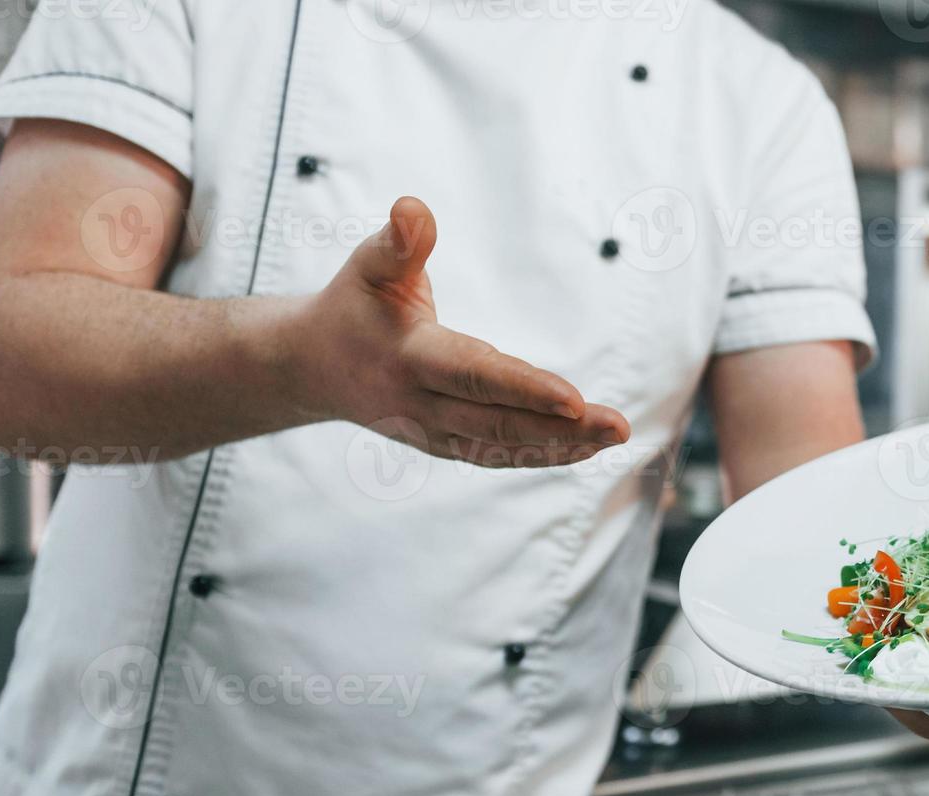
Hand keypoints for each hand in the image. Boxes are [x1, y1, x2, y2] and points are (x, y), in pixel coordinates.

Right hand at [292, 197, 629, 466]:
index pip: (474, 377)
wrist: (311, 368)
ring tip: (613, 436)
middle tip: (618, 426)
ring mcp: (434, 435)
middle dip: (563, 428)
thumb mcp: (368, 265)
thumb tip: (414, 208)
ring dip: (562, 446)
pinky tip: (585, 447)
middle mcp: (422, 407)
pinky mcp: (445, 445)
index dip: (524, 389)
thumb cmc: (352, 306)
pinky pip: (499, 454)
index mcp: (408, 360)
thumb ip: (398, 242)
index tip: (574, 399)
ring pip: (504, 447)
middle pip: (500, 423)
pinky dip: (543, 453)